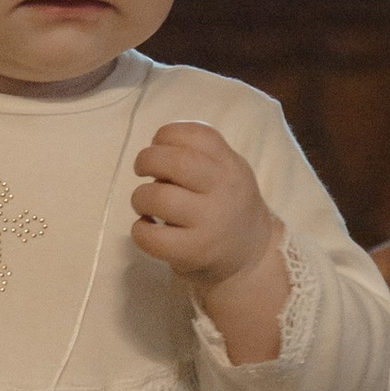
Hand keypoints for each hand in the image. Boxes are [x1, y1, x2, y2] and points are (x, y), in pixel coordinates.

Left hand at [131, 122, 276, 293]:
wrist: (250, 257)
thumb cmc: (227, 206)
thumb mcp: (228, 172)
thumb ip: (200, 155)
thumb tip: (154, 152)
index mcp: (231, 165)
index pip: (198, 135)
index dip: (168, 134)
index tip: (158, 144)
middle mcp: (224, 191)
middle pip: (177, 161)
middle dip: (146, 159)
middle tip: (141, 169)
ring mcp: (210, 223)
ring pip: (160, 198)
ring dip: (140, 197)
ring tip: (144, 203)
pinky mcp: (195, 252)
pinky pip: (153, 237)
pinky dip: (139, 230)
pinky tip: (147, 227)